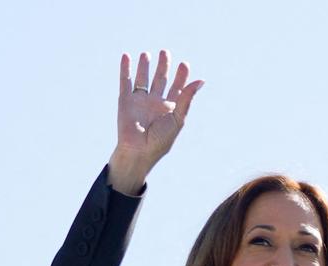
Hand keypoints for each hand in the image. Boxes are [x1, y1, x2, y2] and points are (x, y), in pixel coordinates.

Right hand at [108, 50, 204, 193]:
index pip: (177, 88)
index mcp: (170, 108)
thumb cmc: (161, 140)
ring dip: (144, 66)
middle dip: (163, 67)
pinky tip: (127, 56)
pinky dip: (125, 69)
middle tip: (165, 52)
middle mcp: (155, 103)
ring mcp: (140, 101)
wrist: (139, 151)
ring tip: (147, 54)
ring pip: (143, 79)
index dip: (181, 76)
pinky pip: (125, 81)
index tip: (185, 65)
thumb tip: (201, 80)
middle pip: (160, 80)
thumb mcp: (178, 118)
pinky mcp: (125, 100)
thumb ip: (187, 98)